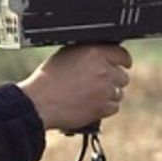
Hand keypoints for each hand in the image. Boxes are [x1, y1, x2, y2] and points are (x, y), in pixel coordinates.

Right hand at [17, 44, 131, 130]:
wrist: (39, 103)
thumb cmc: (47, 79)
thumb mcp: (65, 55)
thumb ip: (87, 53)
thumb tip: (99, 53)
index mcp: (95, 52)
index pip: (122, 54)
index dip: (122, 60)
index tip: (122, 64)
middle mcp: (103, 70)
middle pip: (122, 76)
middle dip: (112, 79)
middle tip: (97, 83)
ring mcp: (105, 90)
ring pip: (118, 92)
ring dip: (108, 94)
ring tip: (89, 95)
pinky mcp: (103, 108)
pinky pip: (114, 107)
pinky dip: (104, 107)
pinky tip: (90, 104)